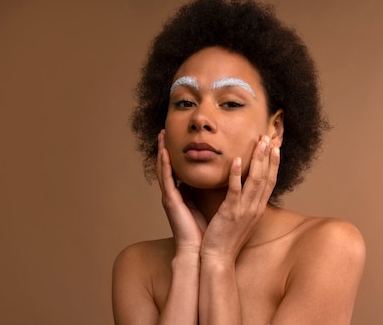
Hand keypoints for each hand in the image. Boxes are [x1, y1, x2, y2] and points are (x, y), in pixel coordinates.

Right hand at [157, 130, 206, 255]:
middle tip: (164, 131)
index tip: (179, 139)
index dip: (177, 155)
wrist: (201, 252)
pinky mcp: (171, 202)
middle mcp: (175, 194)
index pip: (179, 170)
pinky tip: (164, 153)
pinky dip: (164, 166)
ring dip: (162, 151)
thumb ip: (208, 194)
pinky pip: (167, 180)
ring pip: (164, 170)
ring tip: (161, 135)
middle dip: (166, 148)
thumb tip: (221, 180)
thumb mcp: (208, 207)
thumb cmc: (206, 232)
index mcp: (184, 195)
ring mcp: (171, 198)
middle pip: (169, 166)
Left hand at [199, 135, 279, 262]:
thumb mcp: (240, 218)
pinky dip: (236, 175)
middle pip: (266, 178)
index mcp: (258, 208)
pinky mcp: (230, 213)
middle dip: (269, 156)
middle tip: (269, 137)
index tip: (275, 147)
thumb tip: (241, 188)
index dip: (274, 164)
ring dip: (258, 160)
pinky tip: (236, 160)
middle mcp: (255, 208)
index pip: (270, 182)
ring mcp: (244, 210)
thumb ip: (243, 202)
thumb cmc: (226, 239)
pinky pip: (235, 191)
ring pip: (255, 181)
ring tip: (259, 143)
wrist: (218, 259)